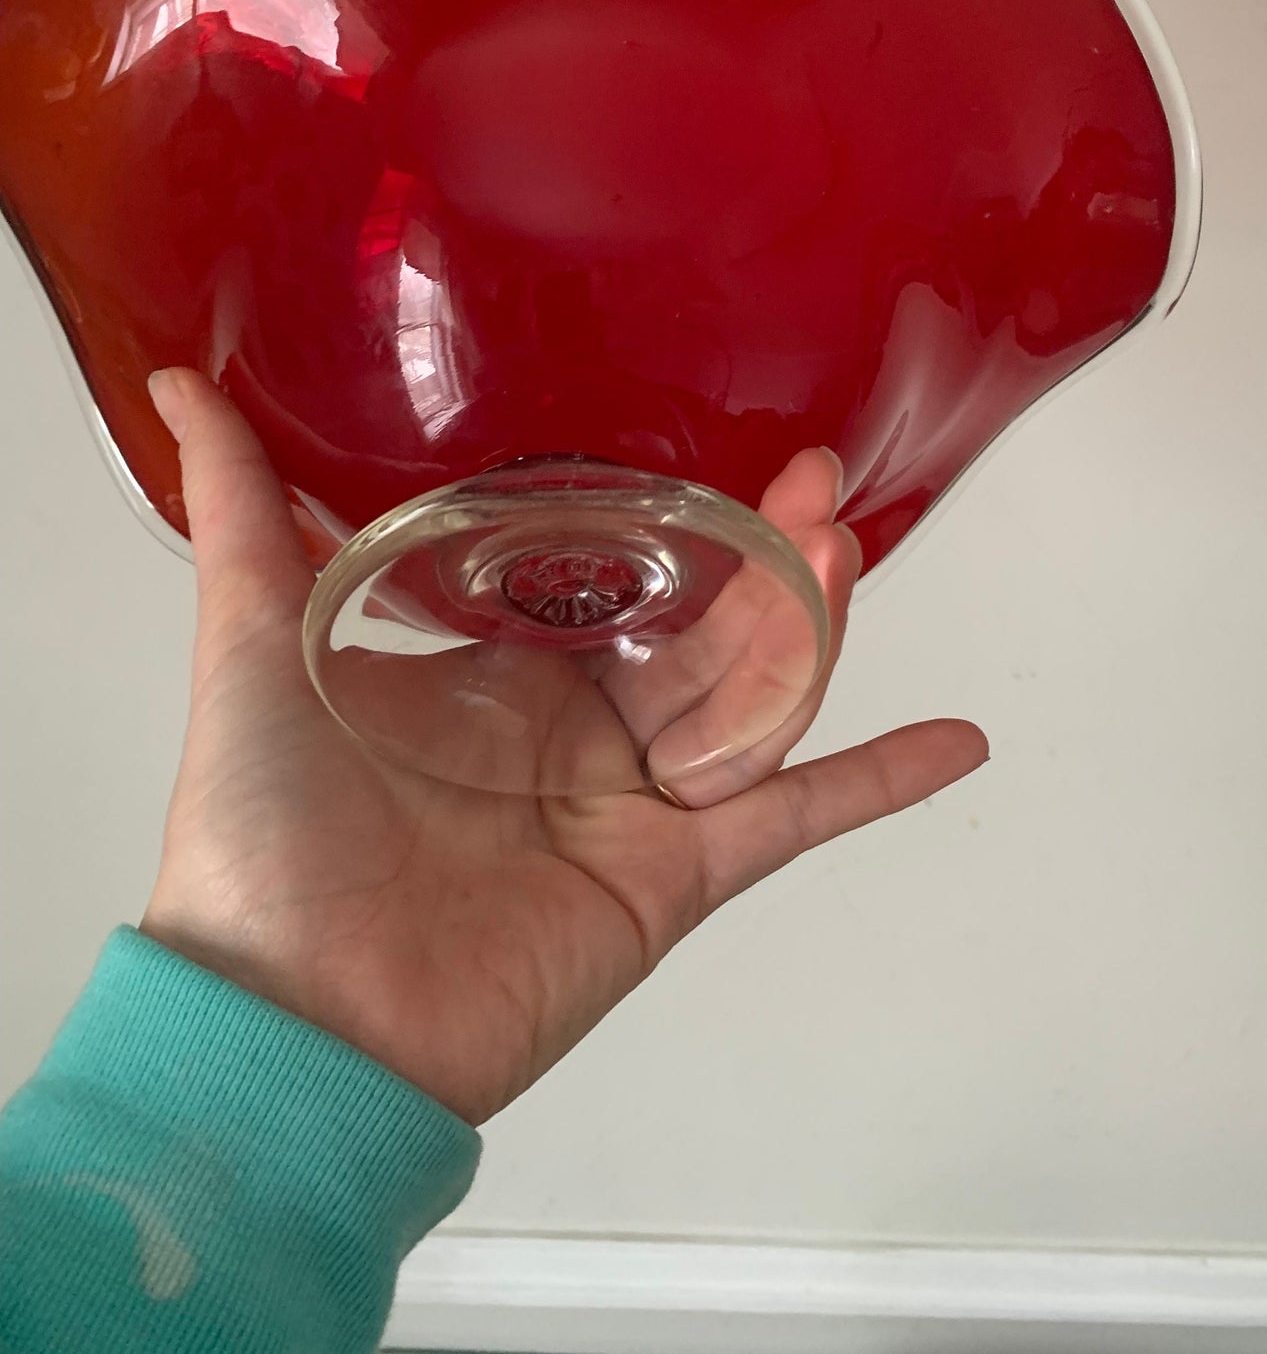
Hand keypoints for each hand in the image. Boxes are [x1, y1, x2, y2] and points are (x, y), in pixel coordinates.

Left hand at [141, 370, 988, 1123]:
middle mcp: (573, 732)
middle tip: (809, 478)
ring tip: (844, 541)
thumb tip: (176, 382)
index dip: (670, 514)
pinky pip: (794, 817)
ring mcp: (633, 804)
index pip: (607, 576)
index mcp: (494, 672)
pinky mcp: (677, 877)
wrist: (293, 1016)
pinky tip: (958, 738)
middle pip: (700, 627)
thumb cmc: (263, 835)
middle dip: (761, 552)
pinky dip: (878, 783)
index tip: (713, 446)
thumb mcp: (251, 643)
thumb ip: (239, 514)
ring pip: (752, 697)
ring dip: (812, 625)